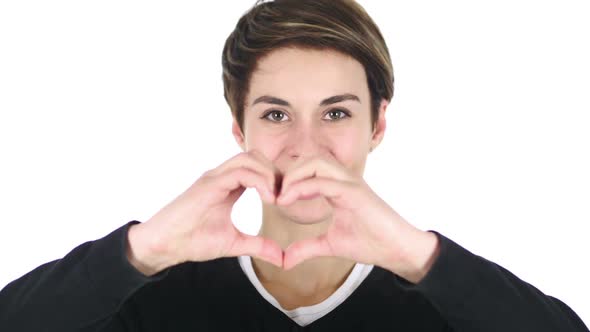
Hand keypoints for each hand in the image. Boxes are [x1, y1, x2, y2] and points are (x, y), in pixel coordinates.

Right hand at [127, 150, 283, 275]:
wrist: (163, 245)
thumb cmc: (192, 241)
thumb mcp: (233, 243)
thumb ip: (257, 246)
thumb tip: (280, 257)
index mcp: (227, 185)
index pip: (257, 167)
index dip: (274, 179)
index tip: (285, 201)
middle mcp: (221, 176)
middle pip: (255, 157)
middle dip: (275, 173)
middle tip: (284, 197)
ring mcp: (214, 178)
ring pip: (249, 158)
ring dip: (268, 174)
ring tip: (276, 198)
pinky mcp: (208, 184)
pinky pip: (239, 171)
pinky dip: (259, 180)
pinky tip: (268, 198)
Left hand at [276, 155, 439, 282]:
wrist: (397, 250)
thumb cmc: (370, 242)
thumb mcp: (330, 244)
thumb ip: (307, 248)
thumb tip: (285, 260)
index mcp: (338, 186)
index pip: (308, 168)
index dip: (287, 179)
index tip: (273, 198)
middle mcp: (344, 179)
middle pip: (309, 159)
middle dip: (287, 174)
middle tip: (273, 196)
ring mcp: (351, 183)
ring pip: (316, 162)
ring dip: (293, 177)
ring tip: (280, 198)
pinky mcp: (355, 193)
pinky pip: (324, 181)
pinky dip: (302, 187)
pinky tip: (288, 201)